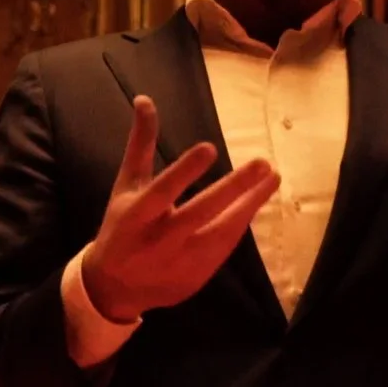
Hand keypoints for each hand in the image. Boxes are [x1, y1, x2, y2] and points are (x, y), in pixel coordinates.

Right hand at [79, 96, 277, 322]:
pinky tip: (256, 202)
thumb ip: (140, 144)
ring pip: (220, 233)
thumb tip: (145, 99)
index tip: (210, 148)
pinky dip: (241, 224)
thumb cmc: (122, 226)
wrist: (115, 286)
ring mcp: (179, 262)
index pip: (161, 191)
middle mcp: (158, 240)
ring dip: (249, 206)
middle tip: (262, 164)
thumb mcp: (126, 185)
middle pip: (200, 214)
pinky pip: (224, 248)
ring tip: (272, 178)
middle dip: (233, 189)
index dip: (184, 171)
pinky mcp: (195, 277)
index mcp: (136, 215)